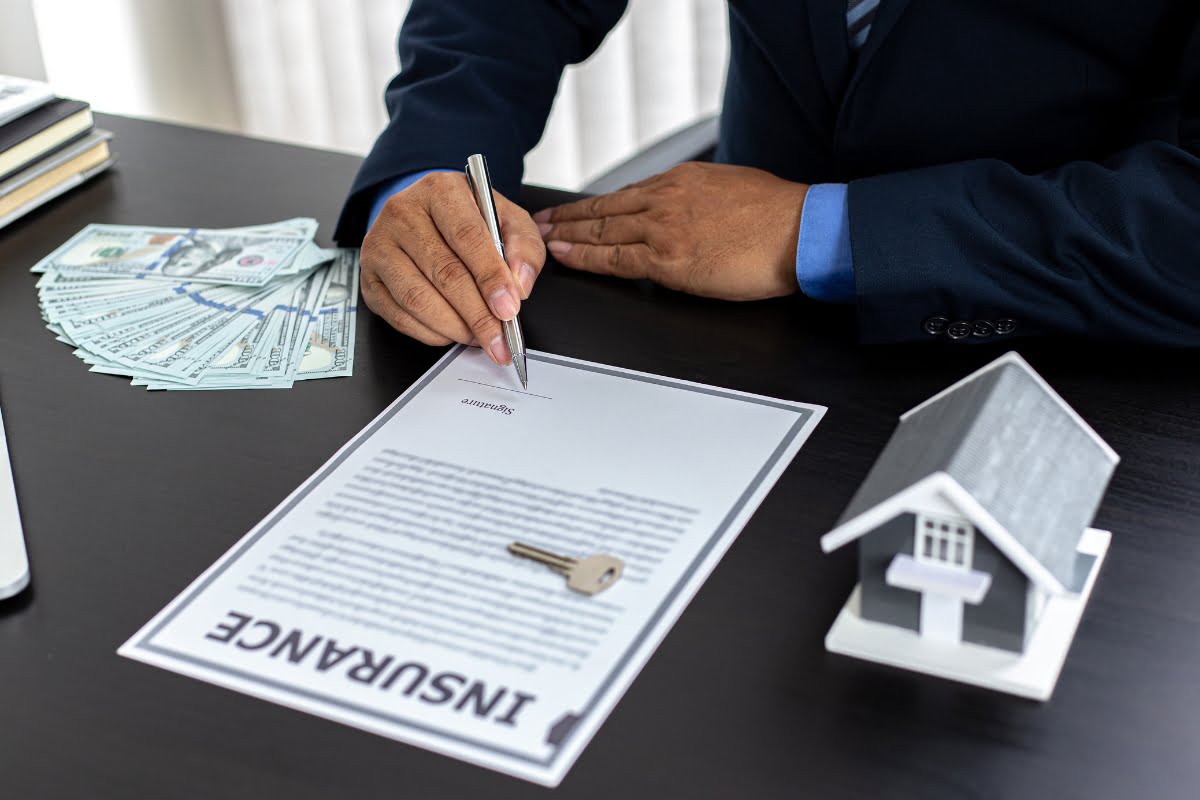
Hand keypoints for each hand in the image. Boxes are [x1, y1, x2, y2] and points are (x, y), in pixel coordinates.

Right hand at [360, 172, 545, 363]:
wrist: (428, 219)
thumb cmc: (469, 221)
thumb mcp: (508, 221)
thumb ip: (524, 248)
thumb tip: (518, 286)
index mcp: (441, 190)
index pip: (467, 236)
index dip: (490, 277)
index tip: (509, 308)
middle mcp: (402, 212)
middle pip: (443, 272)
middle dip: (477, 314)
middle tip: (499, 339)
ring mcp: (380, 244)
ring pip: (418, 297)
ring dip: (453, 327)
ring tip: (479, 338)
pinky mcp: (369, 276)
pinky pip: (398, 315)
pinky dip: (430, 333)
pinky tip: (451, 334)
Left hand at [533, 162, 808, 300]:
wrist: (801, 230)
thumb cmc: (779, 215)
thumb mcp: (731, 188)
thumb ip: (700, 198)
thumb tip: (689, 212)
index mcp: (682, 181)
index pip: (625, 195)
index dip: (593, 205)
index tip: (573, 210)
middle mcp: (665, 199)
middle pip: (603, 210)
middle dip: (568, 217)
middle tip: (541, 222)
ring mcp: (663, 228)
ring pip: (601, 232)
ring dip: (567, 236)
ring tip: (542, 241)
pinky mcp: (668, 260)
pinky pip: (614, 260)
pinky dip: (584, 259)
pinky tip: (565, 258)